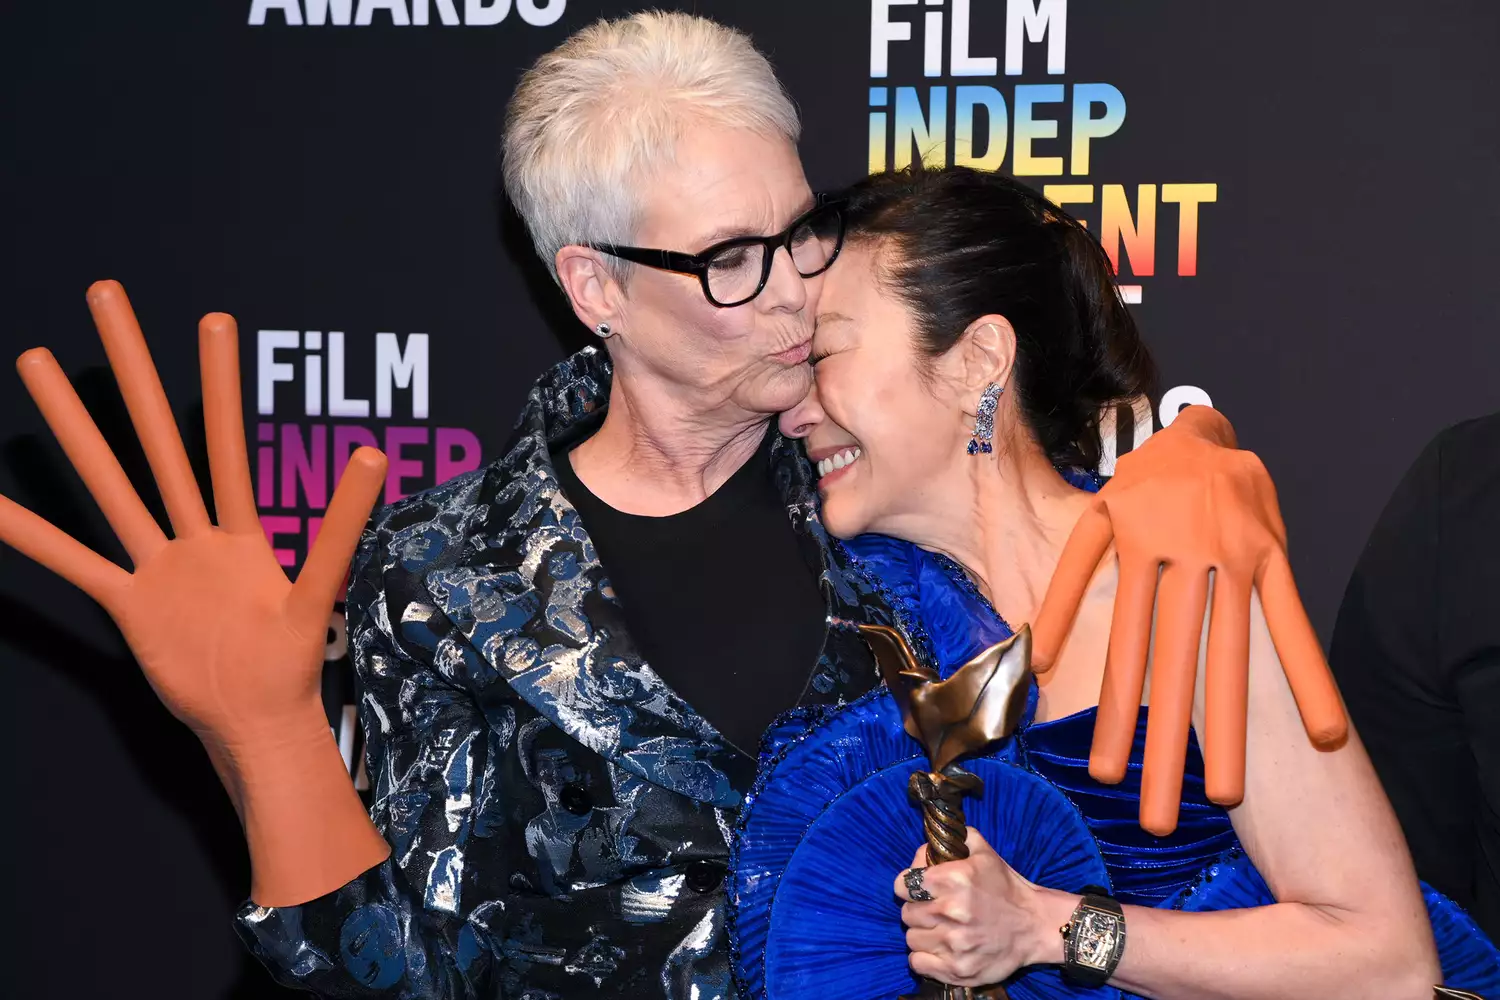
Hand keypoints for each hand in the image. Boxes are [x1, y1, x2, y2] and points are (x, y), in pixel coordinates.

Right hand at [0, 281, 390, 901]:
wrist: (253, 720)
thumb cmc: (290, 662)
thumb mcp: (316, 592)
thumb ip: (337, 527)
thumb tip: (374, 455)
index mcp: (239, 528)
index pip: (225, 439)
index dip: (219, 382)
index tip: (213, 320)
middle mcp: (193, 532)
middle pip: (157, 437)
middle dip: (132, 369)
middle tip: (106, 297)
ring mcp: (156, 563)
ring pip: (108, 483)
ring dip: (74, 428)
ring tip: (37, 364)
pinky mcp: (128, 602)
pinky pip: (73, 561)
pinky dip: (32, 534)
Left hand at [893, 830, 1055, 987]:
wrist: (1035, 926)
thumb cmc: (1006, 888)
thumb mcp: (984, 853)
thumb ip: (954, 840)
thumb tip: (927, 847)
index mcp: (954, 879)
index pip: (903, 885)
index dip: (908, 886)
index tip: (919, 890)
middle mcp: (952, 911)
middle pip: (907, 913)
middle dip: (918, 910)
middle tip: (936, 911)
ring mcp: (955, 943)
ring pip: (912, 938)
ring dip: (923, 934)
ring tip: (942, 930)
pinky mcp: (958, 969)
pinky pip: (917, 963)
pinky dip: (924, 958)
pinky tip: (940, 950)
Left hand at [1031, 406, 1346, 834]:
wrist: (1199, 428)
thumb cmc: (1138, 485)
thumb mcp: (1089, 524)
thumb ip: (1064, 590)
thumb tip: (1035, 659)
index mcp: (1135, 555)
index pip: (1124, 652)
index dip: (1116, 716)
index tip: (1105, 776)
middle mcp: (1185, 562)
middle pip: (1175, 670)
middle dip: (1167, 748)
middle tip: (1155, 817)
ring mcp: (1235, 561)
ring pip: (1232, 659)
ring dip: (1233, 732)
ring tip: (1227, 798)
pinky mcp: (1275, 559)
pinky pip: (1291, 626)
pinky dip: (1310, 679)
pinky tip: (1326, 733)